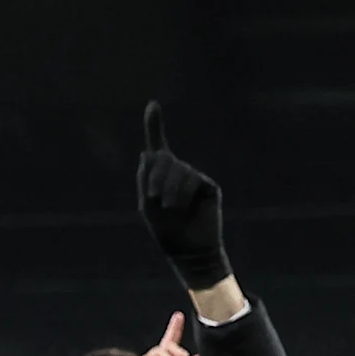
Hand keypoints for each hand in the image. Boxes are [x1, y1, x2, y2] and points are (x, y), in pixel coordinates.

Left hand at [136, 102, 233, 293]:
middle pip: (162, 158)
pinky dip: (181, 194)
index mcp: (160, 175)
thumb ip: (146, 177)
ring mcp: (195, 178)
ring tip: (171, 209)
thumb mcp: (148, 204)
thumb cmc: (166, 231)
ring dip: (168, 189)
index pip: (157, 147)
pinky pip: (191, 179)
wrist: (189, 251)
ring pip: (176, 170)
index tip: (153, 104)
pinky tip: (182, 208)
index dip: (155, 125)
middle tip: (156, 201)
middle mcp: (178, 172)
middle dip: (155, 178)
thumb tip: (149, 152)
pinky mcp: (208, 186)